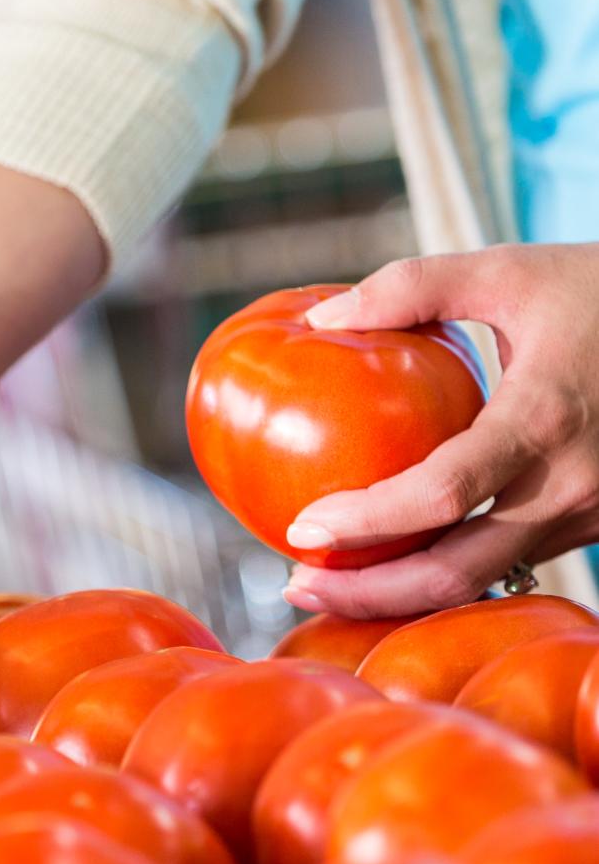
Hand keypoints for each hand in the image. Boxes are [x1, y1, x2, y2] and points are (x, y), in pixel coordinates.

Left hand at [282, 244, 598, 617]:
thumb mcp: (509, 270)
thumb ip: (412, 285)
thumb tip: (320, 319)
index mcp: (544, 420)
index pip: (440, 496)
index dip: (365, 523)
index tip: (301, 527)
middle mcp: (570, 485)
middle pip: (456, 572)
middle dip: (368, 594)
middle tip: (295, 584)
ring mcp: (589, 515)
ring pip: (485, 579)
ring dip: (403, 594)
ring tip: (329, 583)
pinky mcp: (594, 524)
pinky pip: (511, 564)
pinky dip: (447, 575)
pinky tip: (391, 562)